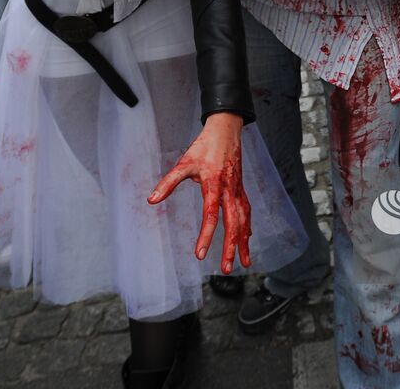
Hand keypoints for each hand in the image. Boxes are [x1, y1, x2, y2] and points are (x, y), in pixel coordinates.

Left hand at [148, 112, 250, 273]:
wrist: (225, 130)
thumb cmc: (203, 147)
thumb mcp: (183, 163)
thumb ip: (168, 183)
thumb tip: (151, 200)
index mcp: (213, 185)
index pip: (211, 215)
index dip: (206, 236)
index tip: (201, 255)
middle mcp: (229, 190)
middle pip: (233, 224)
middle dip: (231, 248)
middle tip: (227, 269)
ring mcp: (237, 190)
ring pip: (244, 220)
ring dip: (244, 242)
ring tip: (246, 262)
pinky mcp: (240, 189)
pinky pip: (247, 211)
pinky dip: (248, 227)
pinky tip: (248, 238)